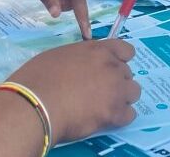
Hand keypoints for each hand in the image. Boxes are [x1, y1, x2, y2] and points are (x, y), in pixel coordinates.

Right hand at [8, 40, 139, 142]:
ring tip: (103, 106)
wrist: (36, 104)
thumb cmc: (38, 78)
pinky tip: (104, 119)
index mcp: (97, 50)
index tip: (109, 69)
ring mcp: (116, 90)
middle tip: (98, 91)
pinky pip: (129, 115)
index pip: (126, 50)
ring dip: (121, 98)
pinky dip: (118, 117)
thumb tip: (81, 67)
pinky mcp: (115, 113)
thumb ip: (78, 58)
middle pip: (128, 73)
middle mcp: (111, 66)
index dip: (120, 60)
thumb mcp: (58, 56)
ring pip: (133, 92)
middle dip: (116, 81)